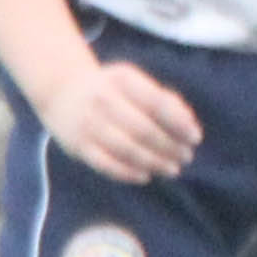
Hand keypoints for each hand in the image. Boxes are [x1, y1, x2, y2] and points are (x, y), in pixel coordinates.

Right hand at [42, 56, 205, 183]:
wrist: (61, 92)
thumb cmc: (110, 89)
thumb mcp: (133, 82)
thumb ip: (163, 99)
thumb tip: (189, 125)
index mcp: (121, 80)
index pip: (157, 103)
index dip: (179, 123)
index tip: (195, 138)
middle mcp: (103, 100)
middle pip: (144, 130)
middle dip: (170, 147)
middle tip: (186, 157)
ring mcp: (88, 124)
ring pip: (127, 149)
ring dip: (154, 162)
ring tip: (172, 169)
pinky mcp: (78, 146)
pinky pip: (106, 164)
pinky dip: (128, 173)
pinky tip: (146, 176)